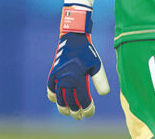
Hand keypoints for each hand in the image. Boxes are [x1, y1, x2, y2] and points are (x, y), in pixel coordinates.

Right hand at [47, 5, 109, 119]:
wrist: (74, 38)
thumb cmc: (88, 52)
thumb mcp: (97, 64)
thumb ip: (100, 80)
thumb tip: (104, 94)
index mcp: (78, 78)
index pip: (83, 100)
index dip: (87, 109)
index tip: (90, 113)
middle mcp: (67, 79)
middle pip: (70, 101)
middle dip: (75, 111)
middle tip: (79, 117)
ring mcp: (59, 76)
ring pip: (59, 97)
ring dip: (63, 107)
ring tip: (67, 112)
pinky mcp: (54, 72)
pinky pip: (50, 87)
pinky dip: (52, 95)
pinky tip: (55, 100)